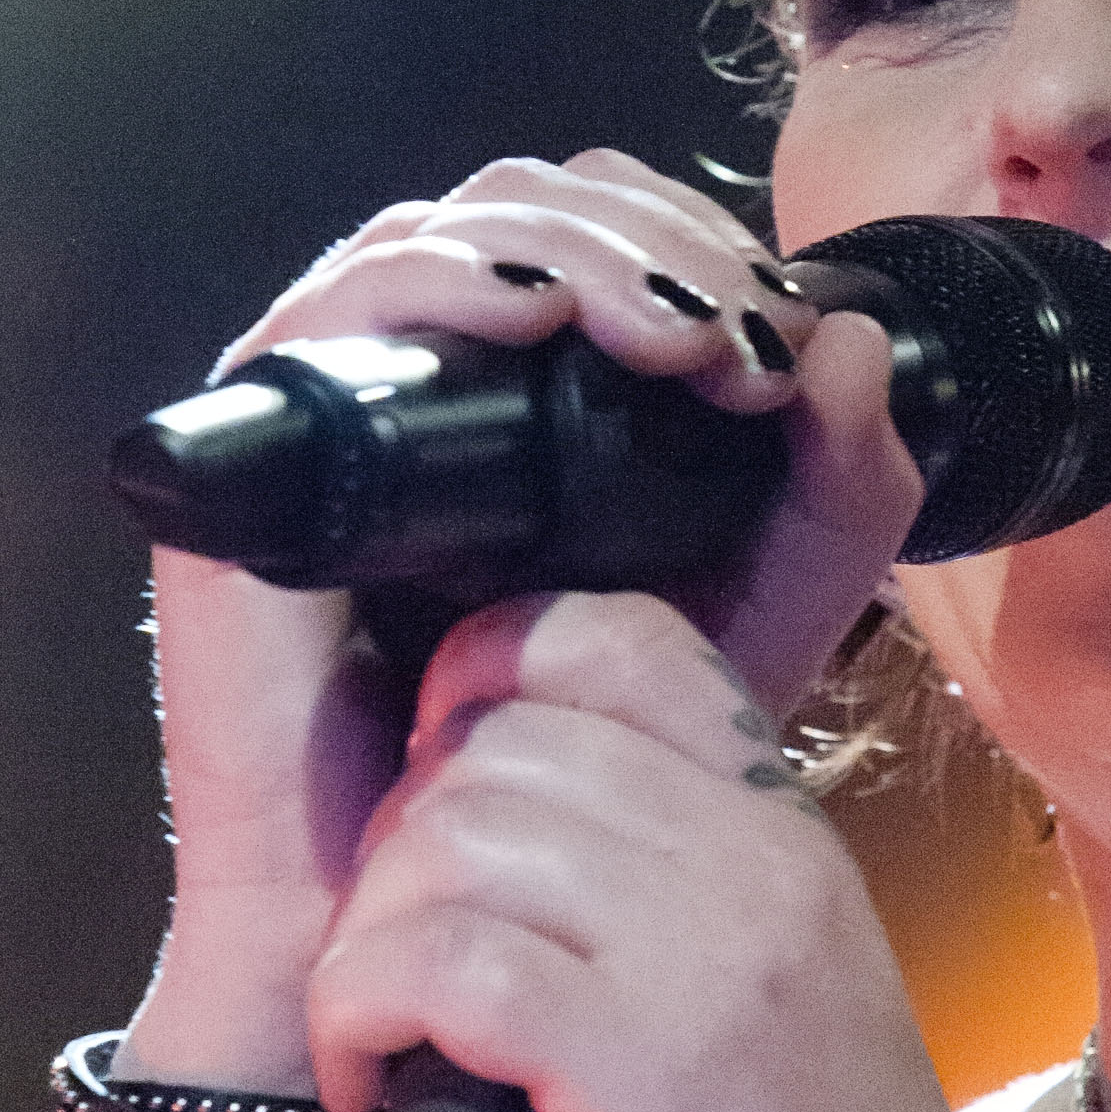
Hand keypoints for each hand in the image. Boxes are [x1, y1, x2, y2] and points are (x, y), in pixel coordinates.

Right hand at [137, 152, 923, 1077]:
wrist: (436, 908)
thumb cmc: (573, 771)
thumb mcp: (752, 615)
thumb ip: (833, 496)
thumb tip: (858, 332)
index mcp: (527, 390)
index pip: (597, 229)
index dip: (690, 238)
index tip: (784, 330)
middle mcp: (421, 377)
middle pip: (521, 203)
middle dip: (648, 233)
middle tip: (739, 326)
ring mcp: (332, 407)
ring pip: (440, 231)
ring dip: (576, 251)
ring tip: (680, 333)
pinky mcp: (252, 455)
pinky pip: (334, 312)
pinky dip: (449, 285)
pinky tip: (548, 321)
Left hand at [305, 585, 1016, 1111]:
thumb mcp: (789, 1002)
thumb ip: (687, 886)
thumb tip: (508, 806)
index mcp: (788, 831)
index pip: (609, 634)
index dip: (486, 682)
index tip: (440, 797)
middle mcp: (759, 859)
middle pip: (501, 732)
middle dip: (403, 834)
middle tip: (400, 956)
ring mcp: (713, 954)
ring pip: (455, 831)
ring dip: (375, 929)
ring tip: (384, 1028)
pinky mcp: (647, 1066)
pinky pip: (444, 958)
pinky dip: (365, 1008)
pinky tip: (371, 1077)